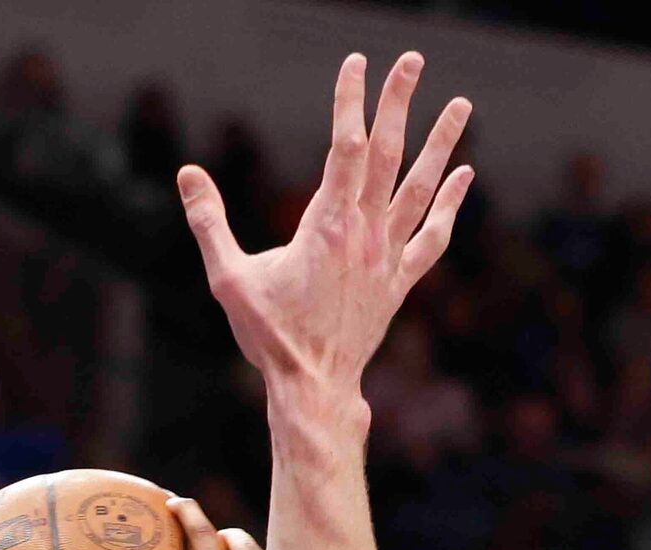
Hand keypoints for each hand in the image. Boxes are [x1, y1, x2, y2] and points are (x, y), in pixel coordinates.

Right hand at [179, 53, 470, 395]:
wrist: (313, 387)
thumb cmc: (268, 336)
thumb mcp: (228, 278)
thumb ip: (209, 223)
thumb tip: (187, 174)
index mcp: (326, 225)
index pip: (345, 147)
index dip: (350, 101)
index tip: (356, 63)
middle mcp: (365, 233)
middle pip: (388, 154)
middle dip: (399, 102)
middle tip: (412, 60)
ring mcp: (387, 257)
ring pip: (420, 188)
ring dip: (442, 143)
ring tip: (462, 105)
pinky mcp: (398, 281)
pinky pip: (431, 236)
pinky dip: (449, 204)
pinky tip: (463, 176)